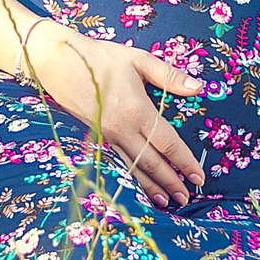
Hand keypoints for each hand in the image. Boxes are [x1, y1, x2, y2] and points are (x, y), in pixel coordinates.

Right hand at [27, 27, 207, 208]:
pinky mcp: (97, 138)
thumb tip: (198, 87)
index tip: (199, 176)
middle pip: (152, 162)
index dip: (185, 162)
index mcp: (138, 110)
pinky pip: (118, 163)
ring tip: (167, 201)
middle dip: (171, 182)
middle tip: (187, 198)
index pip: (168, 143)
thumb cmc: (101, 58)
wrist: (59, 62)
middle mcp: (123, 129)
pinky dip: (131, 179)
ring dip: (151, 187)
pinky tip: (138, 188)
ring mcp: (108, 137)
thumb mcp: (139, 60)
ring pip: (134, 167)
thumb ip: (169, 76)